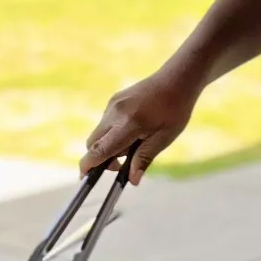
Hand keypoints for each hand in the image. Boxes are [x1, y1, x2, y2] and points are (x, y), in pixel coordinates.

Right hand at [80, 70, 197, 183]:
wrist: (176, 79)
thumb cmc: (175, 109)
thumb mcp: (164, 138)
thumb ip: (144, 158)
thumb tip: (132, 180)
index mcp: (128, 124)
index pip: (100, 149)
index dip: (88, 165)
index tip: (84, 177)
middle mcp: (115, 112)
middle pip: (93, 142)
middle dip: (100, 157)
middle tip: (121, 165)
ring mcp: (112, 104)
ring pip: (99, 133)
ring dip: (109, 145)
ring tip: (135, 143)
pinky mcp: (114, 100)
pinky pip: (106, 123)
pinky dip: (113, 133)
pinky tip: (134, 130)